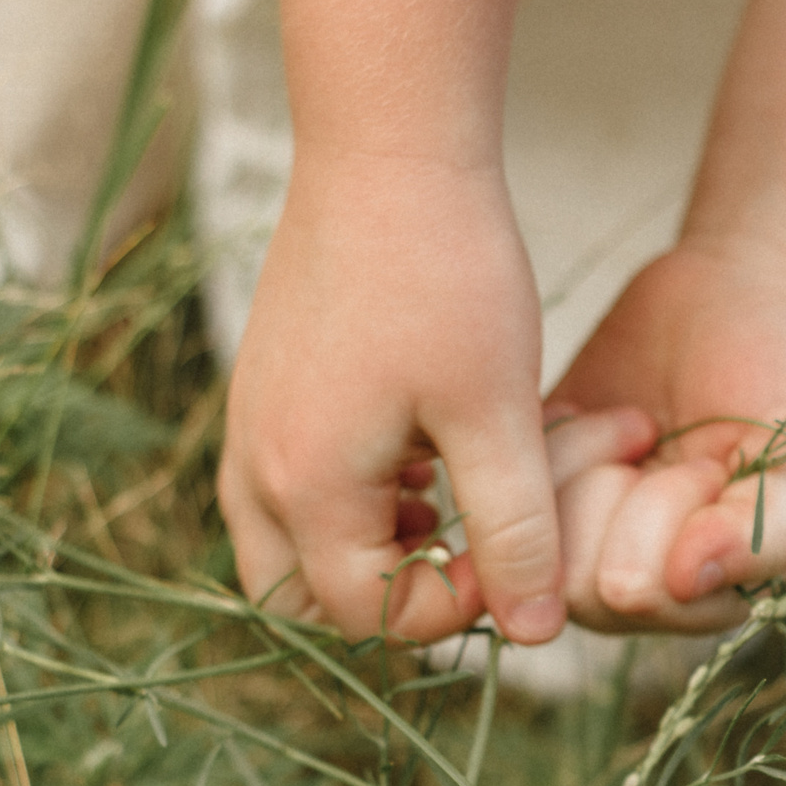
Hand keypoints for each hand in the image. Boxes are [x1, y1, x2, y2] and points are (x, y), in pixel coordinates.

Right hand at [218, 159, 652, 643]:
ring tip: (451, 492)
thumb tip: (535, 637)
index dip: (452, 606)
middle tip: (467, 545)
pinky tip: (425, 444)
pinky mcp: (265, 385)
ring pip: (291, 541)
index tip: (515, 552)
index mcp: (307, 487)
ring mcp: (250, 423)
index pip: (367, 615)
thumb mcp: (497, 414)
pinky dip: (354, 493)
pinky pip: (292, 482)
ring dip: (372, 543)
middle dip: (390, 593)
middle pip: (305, 597)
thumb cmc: (448, 275)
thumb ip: (516, 531)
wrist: (387, 148)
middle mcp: (256, 468)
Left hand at [547, 240, 785, 632]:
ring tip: (634, 422)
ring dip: (578, 459)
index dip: (661, 521)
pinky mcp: (544, 472)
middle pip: (569, 577)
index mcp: (705, 594)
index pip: (632, 596)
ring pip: (524, 533)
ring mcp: (583, 528)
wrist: (752, 288)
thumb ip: (761, 538)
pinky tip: (590, 415)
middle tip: (661, 437)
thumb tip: (685, 583)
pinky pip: (496, 479)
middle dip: (613, 490)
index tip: (709, 466)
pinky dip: (547, 438)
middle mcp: (639, 579)